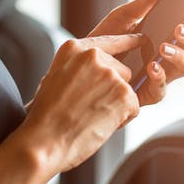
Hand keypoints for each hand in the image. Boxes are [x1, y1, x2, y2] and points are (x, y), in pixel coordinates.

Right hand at [19, 34, 142, 171]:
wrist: (42, 142)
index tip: (141, 40)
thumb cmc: (46, 117)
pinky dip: (122, 119)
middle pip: (122, 70)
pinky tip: (100, 125)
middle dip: (113, 89)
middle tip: (89, 108)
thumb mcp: (55, 77)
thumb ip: (78, 66)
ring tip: (91, 117)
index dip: (127, 43)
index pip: (110, 40)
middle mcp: (93, 55)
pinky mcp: (124, 93)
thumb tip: (101, 66)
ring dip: (117, 105)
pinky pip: (134, 107)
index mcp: (74, 48)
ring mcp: (110, 73)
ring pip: (128, 89)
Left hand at [89, 0, 183, 106]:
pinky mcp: (148, 93)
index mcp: (168, 35)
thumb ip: (149, 1)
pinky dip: (160, 77)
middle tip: (179, 28)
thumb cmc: (106, 38)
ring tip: (164, 47)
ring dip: (181, 55)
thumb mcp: (125, 15)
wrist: (83, 64)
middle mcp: (171, 55)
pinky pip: (162, 89)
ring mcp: (163, 74)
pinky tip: (151, 66)